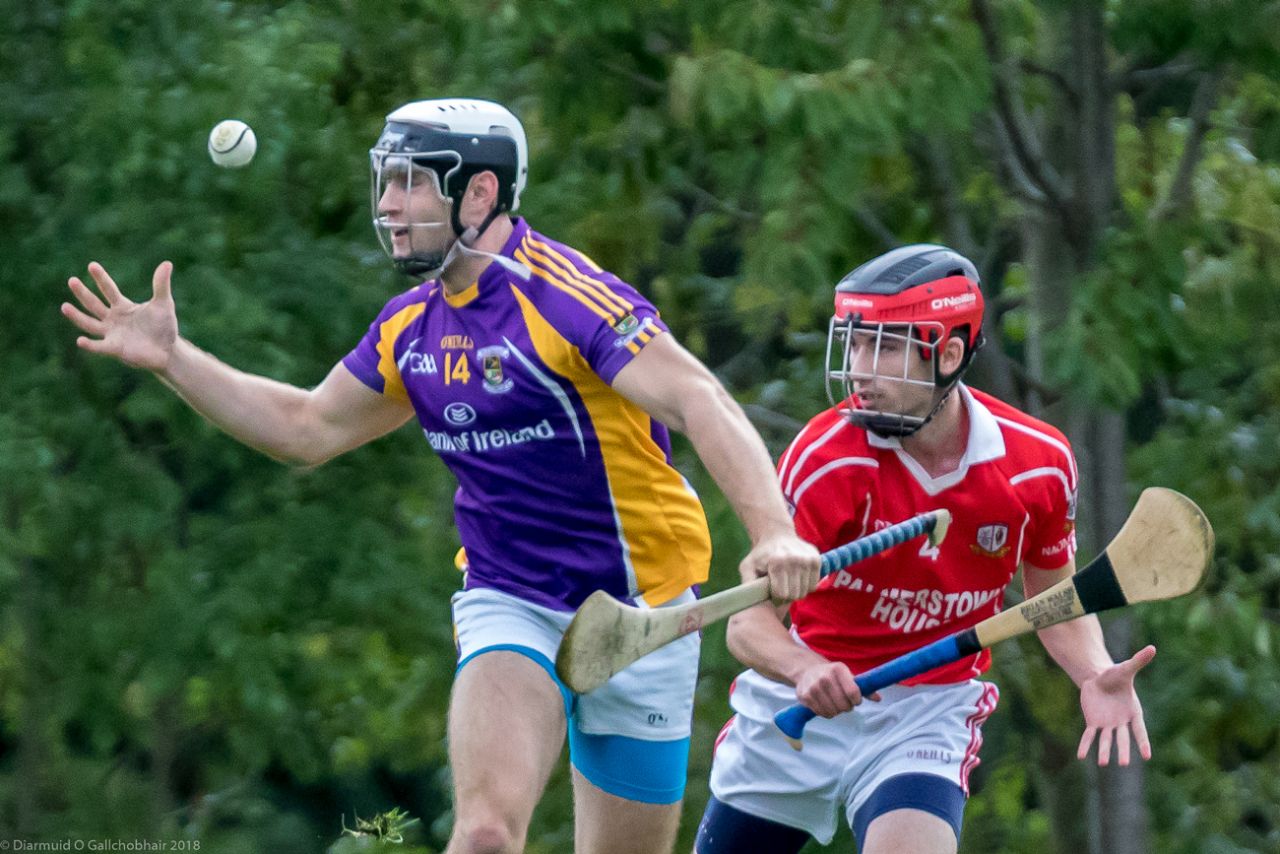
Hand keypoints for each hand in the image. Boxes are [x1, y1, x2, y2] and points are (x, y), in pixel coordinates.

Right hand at [61, 261, 178, 372]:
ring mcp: (112, 333)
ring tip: (64, 306)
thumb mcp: (163, 304)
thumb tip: (167, 263)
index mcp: (123, 306)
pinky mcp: (115, 348)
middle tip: (72, 280)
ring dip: (77, 316)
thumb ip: (161, 285)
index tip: (92, 265)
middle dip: (83, 293)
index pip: (109, 290)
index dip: (101, 278)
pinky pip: (99, 346)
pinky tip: (80, 341)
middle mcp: (113, 319)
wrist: (168, 351)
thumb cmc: (164, 327)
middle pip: (94, 304)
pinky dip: (90, 345)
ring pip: (89, 323)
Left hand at [740, 532, 820, 602]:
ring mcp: (808, 559)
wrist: (776, 534)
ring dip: (796, 591)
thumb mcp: (747, 566)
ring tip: (787, 582)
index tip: (771, 591)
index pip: (782, 594)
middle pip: (794, 594)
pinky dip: (805, 586)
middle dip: (786, 596)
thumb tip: (748, 599)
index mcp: (778, 562)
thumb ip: (747, 583)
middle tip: (779, 588)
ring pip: (805, 591)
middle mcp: (795, 559)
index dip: (775, 597)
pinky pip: (813, 585)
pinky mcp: (817, 559)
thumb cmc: (761, 554)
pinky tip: (796, 578)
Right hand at [794, 659, 878, 717]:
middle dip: (847, 707)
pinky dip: (826, 713)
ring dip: (836, 711)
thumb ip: (864, 688)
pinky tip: (825, 704)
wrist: (806, 670)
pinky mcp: (805, 696)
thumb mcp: (848, 676)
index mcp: (838, 669)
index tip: (855, 700)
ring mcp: (813, 687)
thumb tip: (878, 699)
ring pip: (832, 712)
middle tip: (844, 703)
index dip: (856, 700)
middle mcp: (825, 677)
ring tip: (834, 703)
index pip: (853, 693)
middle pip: (843, 705)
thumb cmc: (833, 675)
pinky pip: (822, 713)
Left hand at [1077, 644, 1155, 765]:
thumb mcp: (1126, 668)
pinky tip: (1081, 756)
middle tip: (1123, 764)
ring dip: (1104, 751)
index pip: (1139, 730)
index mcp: (1133, 712)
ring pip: (1106, 740)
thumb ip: (1139, 660)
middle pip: (1123, 739)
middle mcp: (1121, 722)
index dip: (1143, 742)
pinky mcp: (1093, 723)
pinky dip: (1086, 745)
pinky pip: (1089, 736)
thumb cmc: (1115, 675)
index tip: (1147, 756)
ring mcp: (1107, 724)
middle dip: (1122, 750)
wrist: (1098, 678)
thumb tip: (1153, 647)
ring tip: (1103, 763)